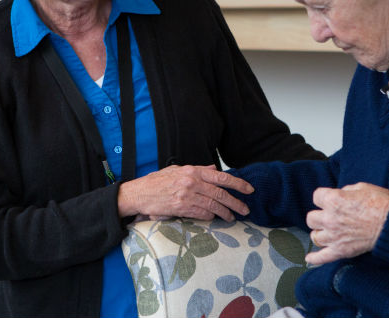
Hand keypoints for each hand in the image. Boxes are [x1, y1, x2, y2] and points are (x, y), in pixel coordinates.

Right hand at [118, 165, 253, 220]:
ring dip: (225, 213)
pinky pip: (202, 214)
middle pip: (220, 194)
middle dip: (236, 202)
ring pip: (213, 206)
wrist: (139, 193)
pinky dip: (211, 216)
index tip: (249, 189)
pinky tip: (215, 218)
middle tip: (245, 209)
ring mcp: (187, 196)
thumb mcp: (177, 170)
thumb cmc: (157, 181)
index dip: (237, 183)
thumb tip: (214, 168)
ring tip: (232, 217)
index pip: (221, 177)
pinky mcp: (182, 208)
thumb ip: (197, 169)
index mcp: (193, 171)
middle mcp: (192, 182)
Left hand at [304, 183, 388, 264]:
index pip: (316, 196)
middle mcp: (330, 218)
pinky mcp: (341, 251)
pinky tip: (309, 258)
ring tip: (326, 232)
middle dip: (319, 216)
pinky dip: (315, 259)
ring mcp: (334, 236)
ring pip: (314, 236)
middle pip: (311, 218)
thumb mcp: (362, 187)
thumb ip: (346, 191)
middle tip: (329, 216)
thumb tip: (341, 194)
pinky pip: (322, 257)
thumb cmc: (381, 204)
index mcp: (334, 200)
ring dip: (320, 233)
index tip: (329, 199)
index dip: (323, 197)